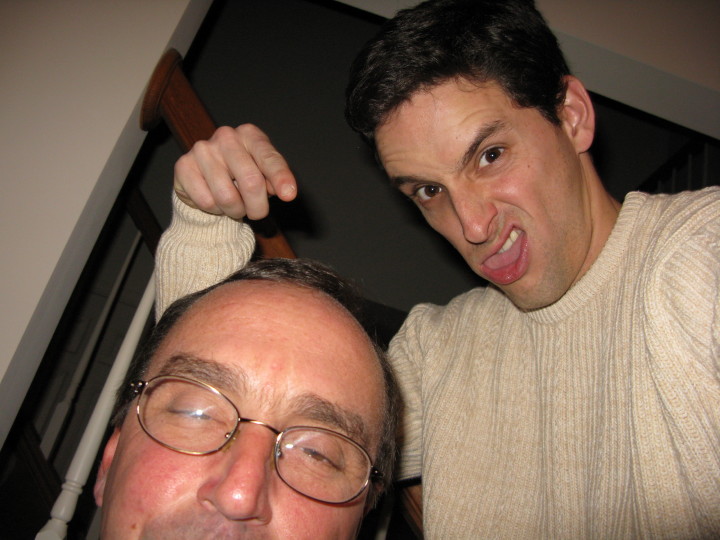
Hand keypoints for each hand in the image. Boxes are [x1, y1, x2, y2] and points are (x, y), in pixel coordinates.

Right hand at [173, 124, 296, 219]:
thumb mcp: (264, 175)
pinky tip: (215, 200)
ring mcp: (202, 149)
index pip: (269, 158)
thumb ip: (275, 181)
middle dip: (258, 207)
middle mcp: (226, 136)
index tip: (289, 195)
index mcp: (250, 135)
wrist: (206, 180)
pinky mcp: (183, 165)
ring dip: (235, 211)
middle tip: (256, 212)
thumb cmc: (242, 176)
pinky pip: (206, 201)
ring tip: (234, 205)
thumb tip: (286, 191)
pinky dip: (215, 210)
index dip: (280, 178)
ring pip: (227, 197)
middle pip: (251, 182)